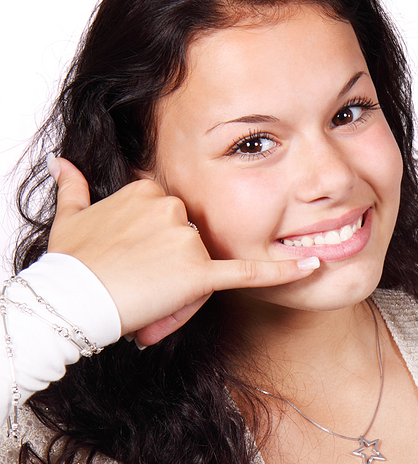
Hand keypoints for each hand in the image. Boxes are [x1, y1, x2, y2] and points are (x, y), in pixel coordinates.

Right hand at [46, 156, 318, 345]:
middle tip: (140, 277)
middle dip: (173, 260)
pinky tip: (310, 266)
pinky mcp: (198, 273)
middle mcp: (173, 208)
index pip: (173, 216)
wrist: (70, 300)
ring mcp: (187, 239)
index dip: (159, 242)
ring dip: (182, 279)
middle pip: (192, 238)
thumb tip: (61, 162)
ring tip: (146, 289)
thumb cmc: (70, 263)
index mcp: (148, 191)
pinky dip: (282, 270)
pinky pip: (247, 271)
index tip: (137, 254)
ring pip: (204, 261)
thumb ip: (73, 187)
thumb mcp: (70, 219)